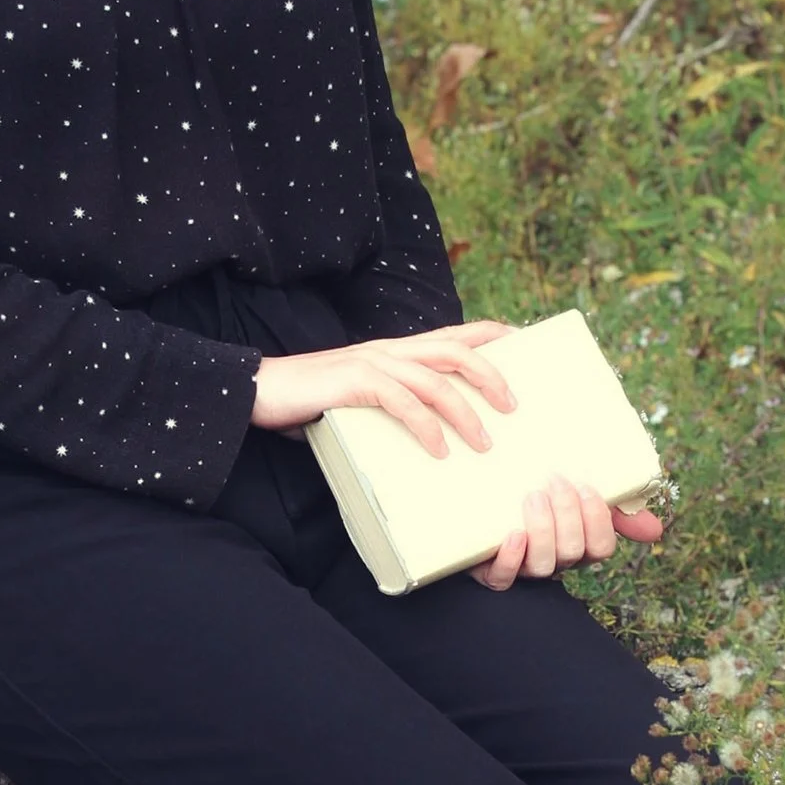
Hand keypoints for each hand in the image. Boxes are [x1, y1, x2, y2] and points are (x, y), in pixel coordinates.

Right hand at [249, 322, 516, 456]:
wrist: (258, 391)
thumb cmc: (310, 401)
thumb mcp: (361, 396)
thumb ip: (393, 405)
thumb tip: (428, 437)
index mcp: (397, 350)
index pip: (458, 333)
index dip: (495, 335)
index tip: (527, 346)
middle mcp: (391, 350)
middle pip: (458, 350)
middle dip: (493, 375)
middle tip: (515, 407)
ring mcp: (374, 363)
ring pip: (437, 378)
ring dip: (466, 412)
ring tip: (484, 444)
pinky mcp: (356, 382)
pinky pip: (404, 403)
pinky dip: (426, 428)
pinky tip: (439, 451)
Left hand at [474, 477, 664, 590]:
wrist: (484, 508)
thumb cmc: (542, 501)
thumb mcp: (579, 499)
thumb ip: (618, 509)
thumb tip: (656, 531)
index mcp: (580, 546)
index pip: (601, 547)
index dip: (597, 520)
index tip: (585, 486)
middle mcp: (556, 561)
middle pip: (572, 552)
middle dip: (568, 516)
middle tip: (556, 481)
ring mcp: (525, 568)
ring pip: (543, 565)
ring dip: (543, 530)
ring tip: (534, 497)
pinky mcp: (492, 571)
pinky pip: (503, 578)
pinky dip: (511, 557)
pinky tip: (513, 534)